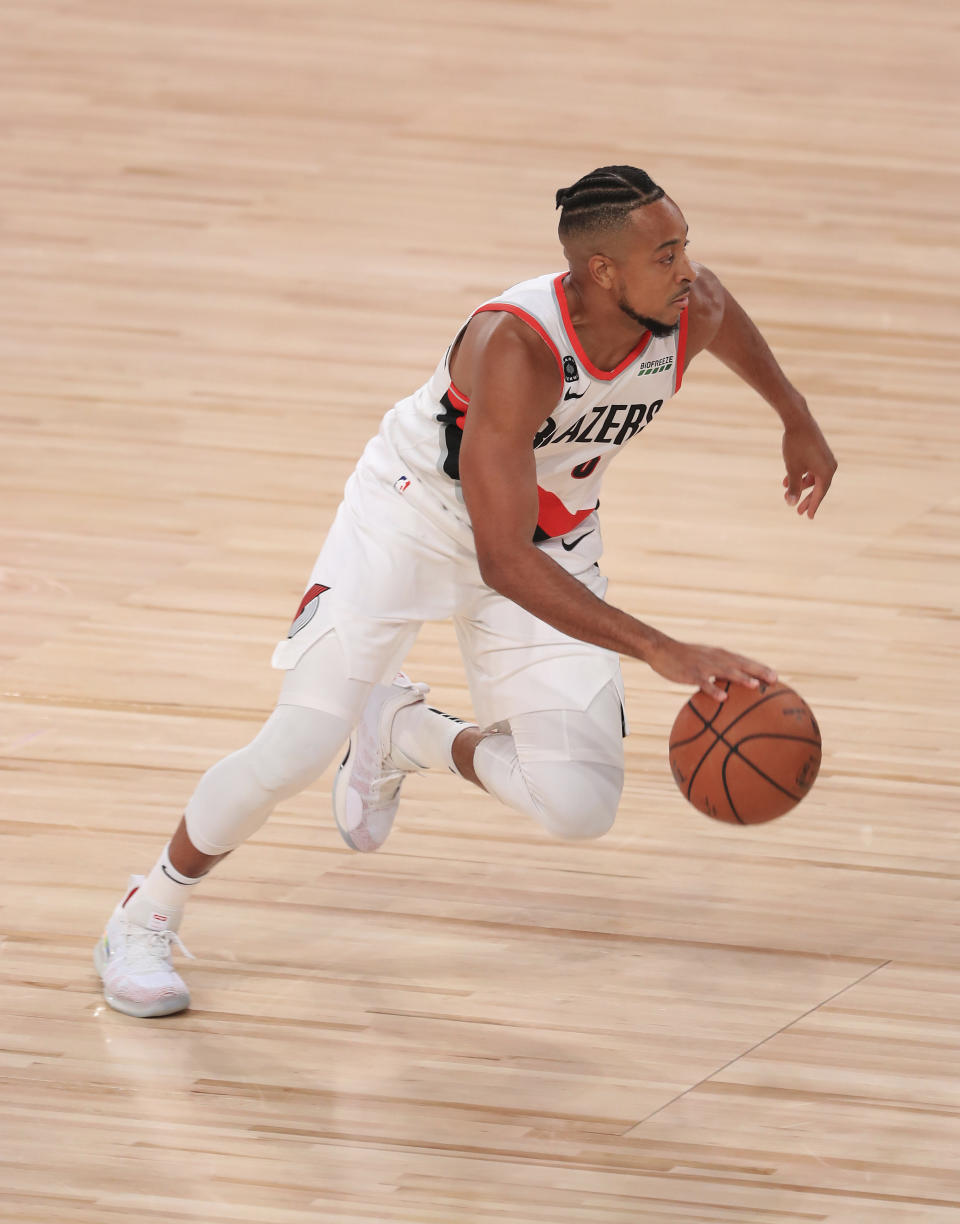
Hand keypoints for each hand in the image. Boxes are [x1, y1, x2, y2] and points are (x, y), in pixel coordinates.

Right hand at [646, 635, 777, 701]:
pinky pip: (704, 682)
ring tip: (755, 686)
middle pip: (741, 664)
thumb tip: (729, 689)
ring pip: (725, 671)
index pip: (744, 661)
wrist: (661, 649)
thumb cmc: (684, 658)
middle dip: (759, 671)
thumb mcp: (703, 660)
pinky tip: (722, 698)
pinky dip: (713, 689)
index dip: (760, 668)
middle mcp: (716, 658)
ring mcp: (704, 665)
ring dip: (741, 678)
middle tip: (775, 680)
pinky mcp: (691, 673)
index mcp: (720, 655)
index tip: (776, 677)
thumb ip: (717, 671)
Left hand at [782, 416, 836, 518]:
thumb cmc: (796, 446)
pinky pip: (812, 469)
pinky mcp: (820, 452)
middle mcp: (830, 466)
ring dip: (801, 486)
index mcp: (826, 471)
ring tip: (786, 493)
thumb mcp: (792, 468)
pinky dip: (801, 475)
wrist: (799, 421)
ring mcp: (825, 458)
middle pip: (818, 488)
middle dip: (807, 499)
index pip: (819, 494)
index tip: (807, 516)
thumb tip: (790, 504)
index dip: (812, 506)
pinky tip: (786, 480)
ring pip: (813, 478)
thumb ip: (793, 487)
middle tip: (798, 512)